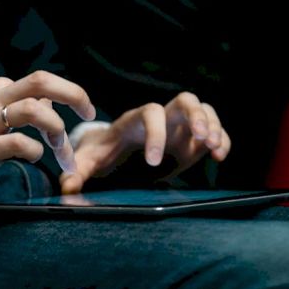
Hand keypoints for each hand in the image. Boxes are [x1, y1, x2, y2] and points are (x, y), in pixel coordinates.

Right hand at [0, 71, 95, 221]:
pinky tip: (33, 159)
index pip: (40, 82)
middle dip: (73, 94)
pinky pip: (15, 143)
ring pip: (31, 109)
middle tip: (89, 113)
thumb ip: (13, 109)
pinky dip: (33, 150)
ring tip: (60, 150)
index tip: (83, 112)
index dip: (68, 94)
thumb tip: (47, 103)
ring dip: (55, 128)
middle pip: (41, 82)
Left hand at [61, 92, 230, 193]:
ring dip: (213, 126)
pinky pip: (214, 129)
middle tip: (201, 137)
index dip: (155, 134)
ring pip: (203, 110)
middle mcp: (160, 116)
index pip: (149, 113)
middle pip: (184, 100)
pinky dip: (221, 139)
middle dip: (196, 116)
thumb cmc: (101, 150)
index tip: (154, 162)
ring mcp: (178, 124)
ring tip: (213, 148)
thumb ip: (77, 171)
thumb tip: (66, 188)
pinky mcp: (191, 137)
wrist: (114, 146)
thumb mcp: (88, 160)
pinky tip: (219, 157)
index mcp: (134, 120)